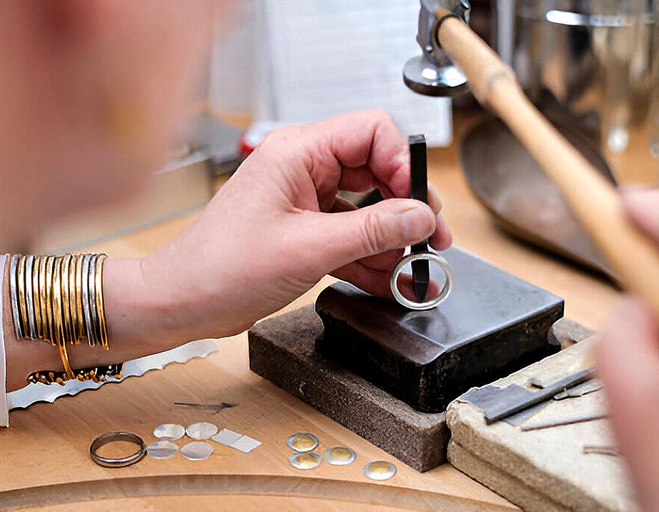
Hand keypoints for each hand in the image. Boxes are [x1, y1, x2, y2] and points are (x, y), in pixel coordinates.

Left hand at [133, 110, 449, 340]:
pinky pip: (352, 237)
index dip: (404, 164)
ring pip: (368, 209)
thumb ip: (372, 230)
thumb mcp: (309, 248)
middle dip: (407, 209)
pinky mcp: (306, 231)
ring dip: (392, 242)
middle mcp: (304, 169)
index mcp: (298, 152)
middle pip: (377, 172)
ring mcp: (306, 201)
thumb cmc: (221, 267)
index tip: (419, 204)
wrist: (183, 302)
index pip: (372, 132)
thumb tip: (420, 217)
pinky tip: (391, 283)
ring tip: (414, 272)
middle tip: (430, 241)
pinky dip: (372, 260)